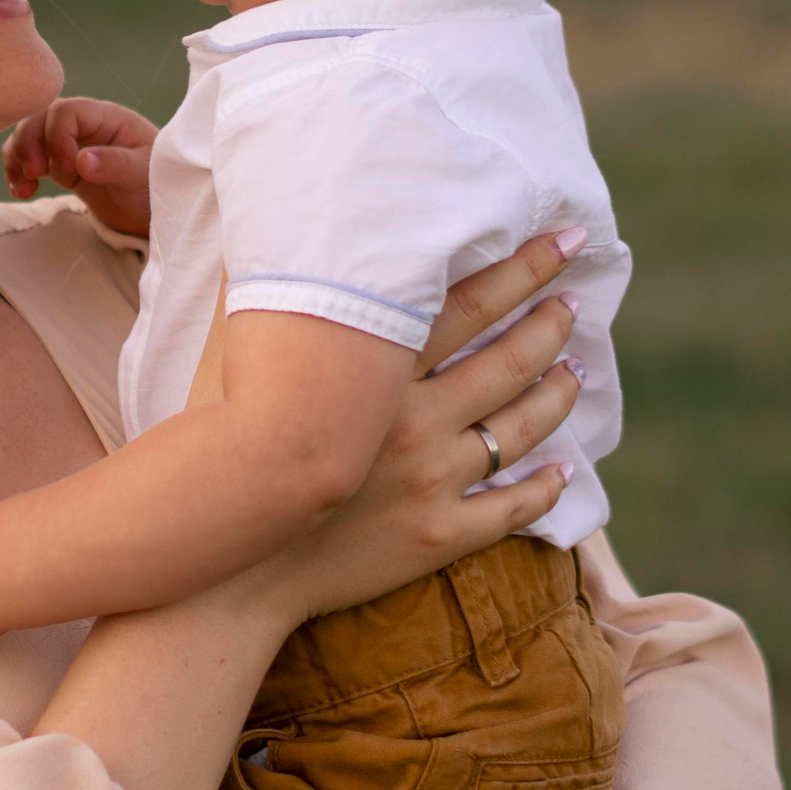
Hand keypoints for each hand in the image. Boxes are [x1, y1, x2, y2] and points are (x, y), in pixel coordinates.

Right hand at [3, 97, 157, 236]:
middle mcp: (84, 126)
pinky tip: (21, 191)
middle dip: (28, 143)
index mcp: (106, 117)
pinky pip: (30, 160)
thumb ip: (115, 164)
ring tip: (22, 188)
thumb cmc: (159, 184)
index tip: (69, 167)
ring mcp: (70, 145)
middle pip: (40, 118)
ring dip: (17, 158)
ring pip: (29, 137)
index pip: (67, 111)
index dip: (58, 135)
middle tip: (33, 173)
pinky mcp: (62, 166)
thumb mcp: (143, 174)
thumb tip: (81, 160)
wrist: (157, 209)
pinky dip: (18, 172)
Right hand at [229, 229, 586, 631]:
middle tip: (574, 300)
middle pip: (505, 361)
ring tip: (573, 369)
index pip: (467, 305)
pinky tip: (564, 470)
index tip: (563, 241)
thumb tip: (269, 222)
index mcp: (375, 371)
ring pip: (519, 430)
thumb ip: (256, 288)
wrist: (224, 567)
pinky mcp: (436, 537)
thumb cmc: (216, 446)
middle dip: (549, 323)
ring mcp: (430, 482)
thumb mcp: (228, 353)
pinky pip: (510, 509)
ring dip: (555, 394)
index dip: (522, 268)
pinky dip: (544, 487)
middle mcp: (413, 422)